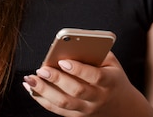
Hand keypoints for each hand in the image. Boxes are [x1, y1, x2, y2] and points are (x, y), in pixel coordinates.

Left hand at [23, 52, 140, 116]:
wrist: (121, 106)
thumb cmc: (112, 77)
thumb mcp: (111, 62)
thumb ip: (96, 52)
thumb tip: (73, 43)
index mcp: (109, 82)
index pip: (94, 76)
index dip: (78, 69)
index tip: (63, 61)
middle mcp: (98, 98)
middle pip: (76, 91)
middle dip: (57, 79)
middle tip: (42, 69)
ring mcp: (86, 109)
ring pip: (64, 103)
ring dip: (44, 91)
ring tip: (31, 79)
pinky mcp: (76, 116)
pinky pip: (56, 110)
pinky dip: (41, 99)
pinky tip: (30, 88)